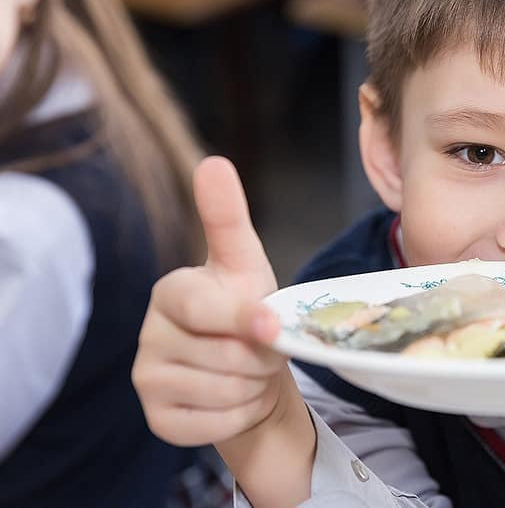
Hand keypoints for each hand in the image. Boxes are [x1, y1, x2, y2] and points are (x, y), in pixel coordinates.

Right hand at [132, 156, 287, 445]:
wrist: (250, 371)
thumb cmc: (249, 311)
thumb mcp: (245, 263)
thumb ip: (228, 218)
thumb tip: (213, 163)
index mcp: (172, 291)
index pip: (205, 308)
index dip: (245, 319)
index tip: (273, 326)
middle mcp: (149, 333)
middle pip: (226, 356)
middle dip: (262, 357)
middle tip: (264, 347)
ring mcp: (146, 378)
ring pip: (224, 392)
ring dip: (256, 386)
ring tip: (251, 370)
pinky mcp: (157, 418)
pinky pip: (214, 425)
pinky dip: (240, 415)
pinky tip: (237, 398)